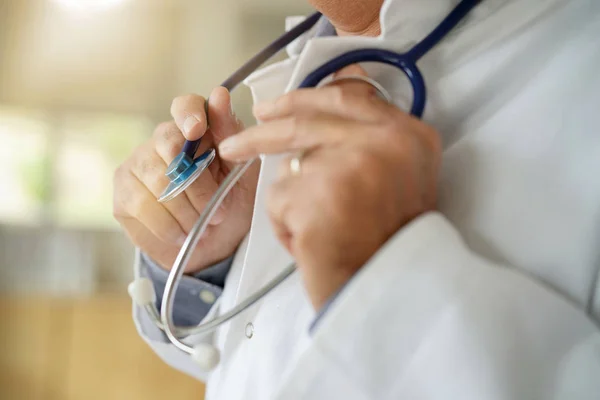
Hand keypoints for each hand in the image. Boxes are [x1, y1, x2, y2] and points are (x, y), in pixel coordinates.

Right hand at [113, 87, 259, 272]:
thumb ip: (231, 134)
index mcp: (195, 130)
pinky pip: (142, 206)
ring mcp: (137, 165)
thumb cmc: (230, 202)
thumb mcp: (242, 172)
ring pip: (158, 180)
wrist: (214, 245)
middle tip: (219, 212)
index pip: (185, 105)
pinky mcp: (122, 194)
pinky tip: (182, 234)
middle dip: (199, 185)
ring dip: (187, 211)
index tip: (197, 130)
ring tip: (203, 226)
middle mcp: (162, 140)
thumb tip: (219, 94)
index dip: (189, 114)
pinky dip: (168, 226)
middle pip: (170, 146)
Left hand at [218, 66, 440, 309]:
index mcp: (410, 136)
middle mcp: (386, 142)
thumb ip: (369, 138)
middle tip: (236, 144)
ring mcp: (352, 166)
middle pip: (307, 123)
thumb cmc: (387, 241)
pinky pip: (280, 199)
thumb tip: (325, 101)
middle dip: (264, 132)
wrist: (388, 289)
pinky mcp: (320, 195)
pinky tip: (311, 244)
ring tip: (315, 229)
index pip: (347, 98)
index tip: (275, 106)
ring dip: (293, 199)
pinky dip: (285, 225)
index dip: (305, 100)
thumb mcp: (398, 178)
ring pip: (292, 167)